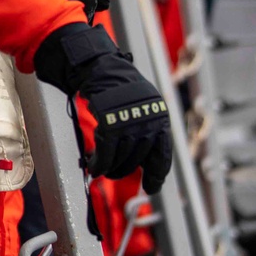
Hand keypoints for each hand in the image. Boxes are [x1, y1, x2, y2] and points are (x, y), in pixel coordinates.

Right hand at [33, 24, 172, 193]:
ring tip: (101, 169)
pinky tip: (93, 165)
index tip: (152, 187)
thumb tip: (146, 162)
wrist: (102, 68)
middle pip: (138, 159)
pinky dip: (98, 162)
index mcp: (161, 118)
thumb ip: (148, 130)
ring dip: (109, 168)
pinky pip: (105, 153)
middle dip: (124, 170)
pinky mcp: (110, 124)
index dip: (157, 174)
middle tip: (114, 173)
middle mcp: (149, 121)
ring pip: (121, 158)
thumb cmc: (121, 88)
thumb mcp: (144, 107)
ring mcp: (130, 122)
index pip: (162, 154)